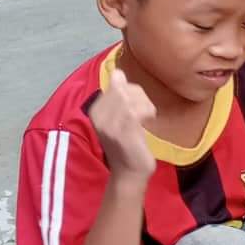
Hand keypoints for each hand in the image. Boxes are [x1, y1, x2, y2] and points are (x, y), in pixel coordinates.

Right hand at [88, 68, 155, 183]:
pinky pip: (138, 110)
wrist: (129, 172)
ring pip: (132, 98)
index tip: (136, 106)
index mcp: (94, 109)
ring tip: (146, 118)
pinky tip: (149, 122)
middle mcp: (97, 115)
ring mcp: (109, 123)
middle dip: (140, 96)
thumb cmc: (128, 143)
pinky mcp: (123, 131)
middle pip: (125, 87)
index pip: (116, 80)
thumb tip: (118, 71)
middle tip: (145, 113)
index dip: (132, 89)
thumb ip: (117, 95)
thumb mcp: (118, 116)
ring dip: (146, 106)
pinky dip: (149, 112)